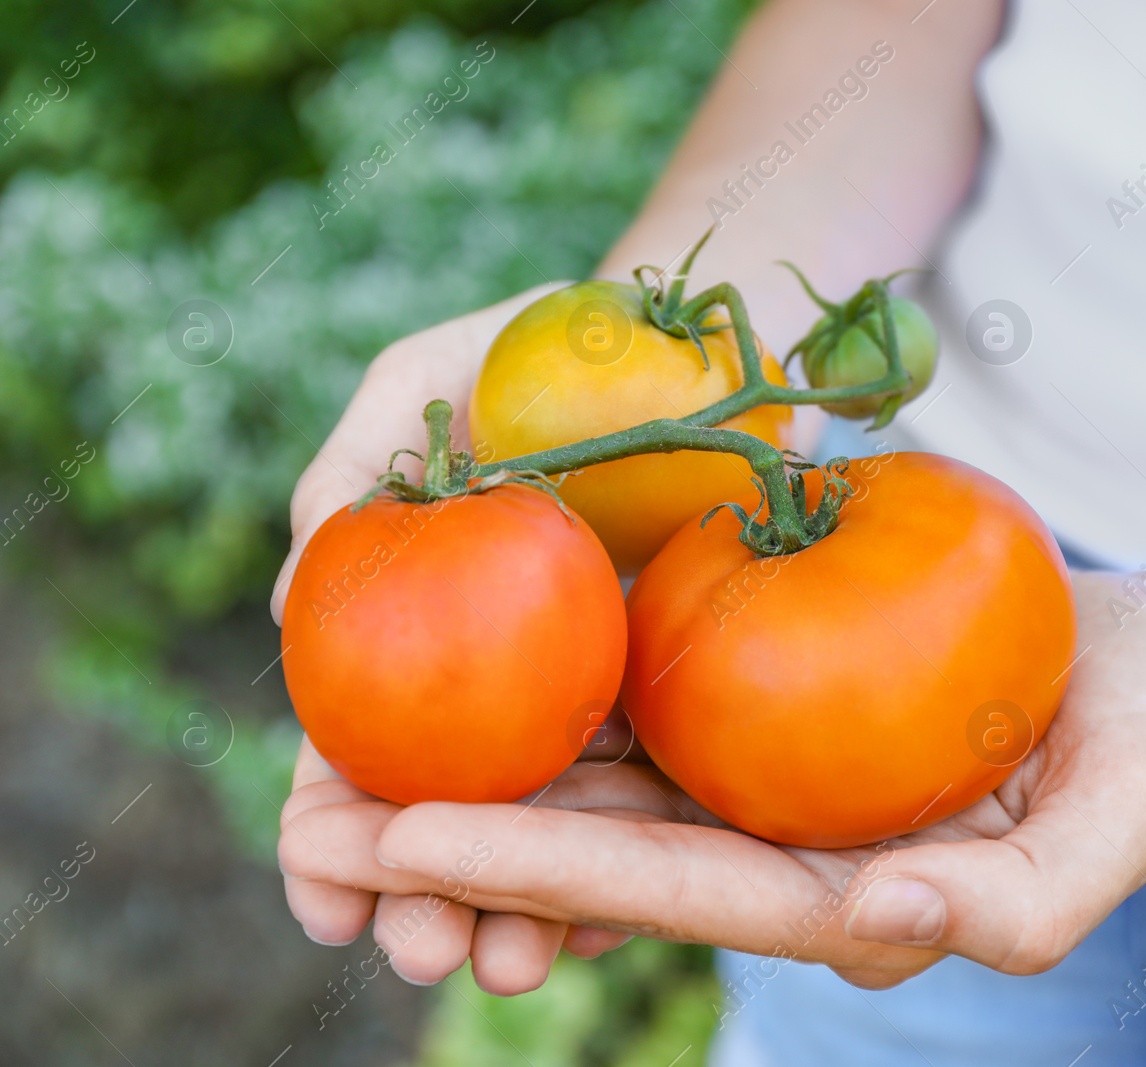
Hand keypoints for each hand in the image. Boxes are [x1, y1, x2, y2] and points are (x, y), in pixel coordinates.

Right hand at [273, 282, 641, 992]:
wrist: (693, 341)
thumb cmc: (537, 345)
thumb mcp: (424, 378)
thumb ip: (350, 475)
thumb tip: (286, 611)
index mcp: (416, 630)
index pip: (356, 755)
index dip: (331, 839)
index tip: (327, 905)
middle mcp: (496, 681)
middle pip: (452, 820)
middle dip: (429, 903)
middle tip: (432, 958)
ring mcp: (591, 694)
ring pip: (551, 829)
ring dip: (527, 910)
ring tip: (520, 964)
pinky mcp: (681, 689)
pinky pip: (656, 791)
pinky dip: (632, 860)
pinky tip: (617, 921)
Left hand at [278, 572, 1145, 989]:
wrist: (1135, 645)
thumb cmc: (1138, 735)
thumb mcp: (1126, 818)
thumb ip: (1023, 904)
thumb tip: (877, 922)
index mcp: (835, 887)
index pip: (674, 886)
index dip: (546, 867)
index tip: (415, 837)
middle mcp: (768, 834)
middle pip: (594, 843)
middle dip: (454, 839)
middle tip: (309, 821)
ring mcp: (751, 760)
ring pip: (589, 768)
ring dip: (464, 764)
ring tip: (327, 752)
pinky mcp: (749, 682)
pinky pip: (631, 684)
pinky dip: (540, 681)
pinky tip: (444, 655)